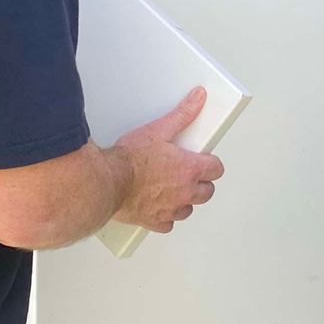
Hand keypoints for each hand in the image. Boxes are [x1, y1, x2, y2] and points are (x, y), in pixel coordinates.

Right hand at [113, 88, 223, 234]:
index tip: (202, 159)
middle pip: (207, 192)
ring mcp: (170, 209)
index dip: (210, 163)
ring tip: (174, 189)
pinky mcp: (153, 220)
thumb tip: (198, 99)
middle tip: (188, 173)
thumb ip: (182, 114)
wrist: (107, 181)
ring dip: (186, 200)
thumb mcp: (158, 129)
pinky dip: (166, 216)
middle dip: (201, 183)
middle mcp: (184, 192)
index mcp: (189, 169)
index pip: (216, 169)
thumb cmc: (130, 159)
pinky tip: (159, 207)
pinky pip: (168, 224)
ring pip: (189, 209)